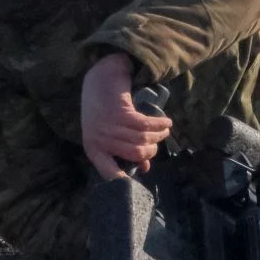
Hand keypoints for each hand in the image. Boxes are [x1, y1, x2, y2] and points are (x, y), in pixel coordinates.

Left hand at [79, 52, 170, 178]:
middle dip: (151, 150)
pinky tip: (165, 123)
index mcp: (94, 150)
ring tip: (164, 131)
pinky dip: (159, 124)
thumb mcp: (109, 134)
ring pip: (142, 139)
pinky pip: (146, 125)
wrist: (101, 79)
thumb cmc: (104, 110)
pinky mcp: (120, 113)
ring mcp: (108, 127)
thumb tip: (144, 169)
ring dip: (158, 136)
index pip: (109, 173)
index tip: (142, 177)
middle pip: (135, 154)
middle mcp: (100, 140)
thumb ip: (125, 151)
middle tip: (157, 144)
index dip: (125, 180)